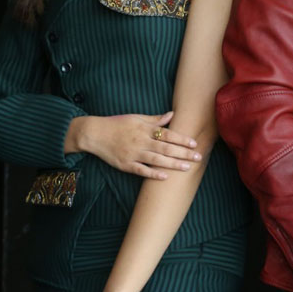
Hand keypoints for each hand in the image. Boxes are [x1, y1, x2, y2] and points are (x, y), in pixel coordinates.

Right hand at [71, 111, 201, 177]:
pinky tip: (165, 177)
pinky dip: (153, 174)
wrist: (94, 134)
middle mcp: (141, 142)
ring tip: (187, 167)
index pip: (168, 134)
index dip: (182, 139)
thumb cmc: (117, 124)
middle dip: (183, 153)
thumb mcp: (136, 118)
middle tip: (198, 157)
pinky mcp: (125, 165)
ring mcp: (133, 154)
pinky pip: (141, 170)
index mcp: (145, 129)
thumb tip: (172, 114)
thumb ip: (155, 119)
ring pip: (157, 160)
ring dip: (173, 164)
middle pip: (166, 148)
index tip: (194, 143)